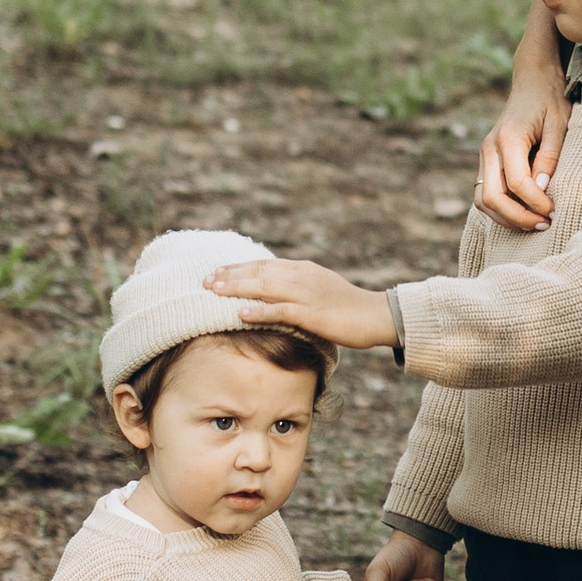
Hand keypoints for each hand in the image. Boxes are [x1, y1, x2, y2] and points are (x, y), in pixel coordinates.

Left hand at [208, 256, 396, 348]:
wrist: (378, 315)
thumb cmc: (349, 308)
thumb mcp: (320, 290)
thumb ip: (298, 288)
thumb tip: (274, 293)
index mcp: (303, 270)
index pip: (263, 265)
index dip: (237, 267)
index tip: (216, 271)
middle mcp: (302, 276)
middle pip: (258, 272)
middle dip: (229, 276)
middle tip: (204, 280)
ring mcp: (307, 293)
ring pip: (264, 287)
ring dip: (236, 288)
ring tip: (213, 291)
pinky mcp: (313, 314)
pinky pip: (281, 311)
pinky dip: (259, 311)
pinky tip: (241, 314)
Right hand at [477, 32, 568, 232]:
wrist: (533, 82)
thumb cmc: (551, 101)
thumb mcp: (559, 125)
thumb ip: (550, 158)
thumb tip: (541, 189)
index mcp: (508, 138)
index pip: (516, 183)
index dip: (535, 203)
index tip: (554, 211)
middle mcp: (489, 148)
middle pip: (491, 197)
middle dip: (518, 218)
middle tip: (545, 224)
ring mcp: (484, 156)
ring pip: (482, 200)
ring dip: (506, 218)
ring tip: (535, 223)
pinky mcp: (486, 162)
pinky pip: (485, 194)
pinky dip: (501, 211)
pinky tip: (523, 214)